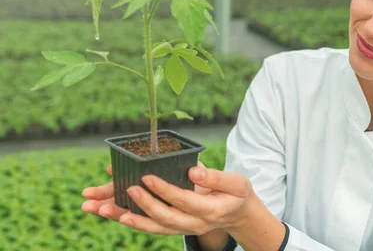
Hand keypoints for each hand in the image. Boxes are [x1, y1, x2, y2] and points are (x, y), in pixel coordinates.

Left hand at [82, 163, 255, 236]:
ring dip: (128, 218)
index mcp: (210, 210)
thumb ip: (217, 177)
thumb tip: (193, 172)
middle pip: (164, 218)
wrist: (239, 215)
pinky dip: (133, 221)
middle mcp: (194, 223)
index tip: (146, 176)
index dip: (164, 190)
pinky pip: (152, 227)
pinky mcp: (175, 227)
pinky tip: (115, 213)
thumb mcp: (237, 182)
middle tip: (126, 188)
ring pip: (153, 227)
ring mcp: (183, 228)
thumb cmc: (237, 194)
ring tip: (106, 209)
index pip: (183, 201)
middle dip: (143, 204)